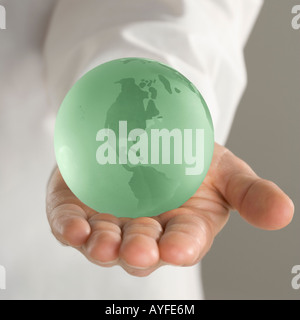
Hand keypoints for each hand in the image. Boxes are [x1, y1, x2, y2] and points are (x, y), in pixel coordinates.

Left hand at [46, 143, 293, 275]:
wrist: (150, 133)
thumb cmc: (188, 157)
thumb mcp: (222, 167)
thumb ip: (249, 192)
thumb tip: (284, 213)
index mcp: (181, 227)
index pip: (184, 241)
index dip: (183, 246)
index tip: (181, 248)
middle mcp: (145, 230)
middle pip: (142, 248)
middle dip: (140, 251)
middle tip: (141, 250)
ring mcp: (110, 221)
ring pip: (104, 242)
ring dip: (103, 246)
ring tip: (103, 245)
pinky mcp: (80, 207)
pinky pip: (69, 223)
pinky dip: (69, 228)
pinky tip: (73, 228)